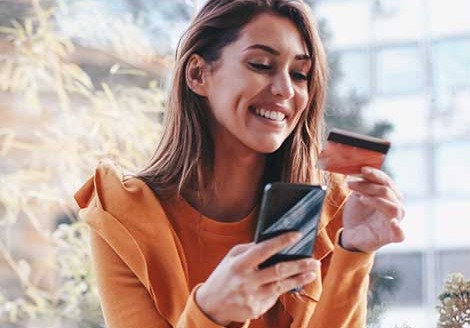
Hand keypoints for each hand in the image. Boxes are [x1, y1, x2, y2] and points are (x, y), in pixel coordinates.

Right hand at [195, 232, 319, 324]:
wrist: (211, 304)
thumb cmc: (224, 275)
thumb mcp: (231, 258)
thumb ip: (249, 249)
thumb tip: (270, 241)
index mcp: (239, 264)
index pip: (264, 250)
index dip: (281, 241)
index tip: (297, 235)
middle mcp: (246, 281)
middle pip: (278, 271)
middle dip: (299, 265)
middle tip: (314, 260)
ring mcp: (251, 297)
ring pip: (281, 286)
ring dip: (299, 279)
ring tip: (312, 272)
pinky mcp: (256, 309)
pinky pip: (274, 297)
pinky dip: (284, 289)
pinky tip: (293, 283)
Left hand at [341, 167, 405, 252]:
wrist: (351, 234)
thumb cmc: (358, 214)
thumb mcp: (358, 195)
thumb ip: (363, 185)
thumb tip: (362, 171)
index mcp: (390, 196)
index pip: (387, 181)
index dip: (375, 174)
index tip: (362, 170)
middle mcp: (396, 207)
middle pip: (388, 191)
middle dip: (368, 186)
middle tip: (351, 184)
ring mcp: (395, 221)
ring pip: (394, 207)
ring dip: (376, 200)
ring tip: (361, 198)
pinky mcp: (391, 236)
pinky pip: (400, 234)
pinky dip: (398, 228)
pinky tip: (392, 222)